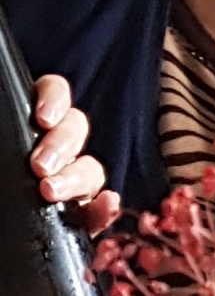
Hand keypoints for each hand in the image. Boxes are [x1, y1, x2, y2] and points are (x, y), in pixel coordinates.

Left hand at [29, 74, 120, 235]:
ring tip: (52, 191)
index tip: (43, 116)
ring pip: (89, 166)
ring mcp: (63, 184)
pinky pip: (96, 210)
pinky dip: (104, 207)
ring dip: (78, 175)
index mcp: (21, 130)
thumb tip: (1, 134)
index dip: (55, 97)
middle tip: (40, 165)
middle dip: (64, 142)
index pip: (52, 93)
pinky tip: (104, 205)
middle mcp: (47, 151)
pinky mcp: (72, 220)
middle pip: (75, 128)